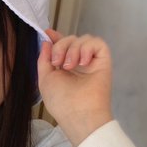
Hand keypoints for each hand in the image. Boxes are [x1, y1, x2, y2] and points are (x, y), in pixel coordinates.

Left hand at [37, 28, 113, 145]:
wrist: (78, 113)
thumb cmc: (60, 101)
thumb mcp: (45, 78)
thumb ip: (44, 59)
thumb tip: (47, 41)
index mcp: (64, 67)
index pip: (62, 46)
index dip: (55, 38)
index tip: (48, 33)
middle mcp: (78, 63)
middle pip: (70, 39)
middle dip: (60, 46)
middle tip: (57, 62)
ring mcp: (91, 62)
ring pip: (83, 38)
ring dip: (72, 49)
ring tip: (69, 66)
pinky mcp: (103, 61)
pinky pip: (98, 43)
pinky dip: (87, 48)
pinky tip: (82, 62)